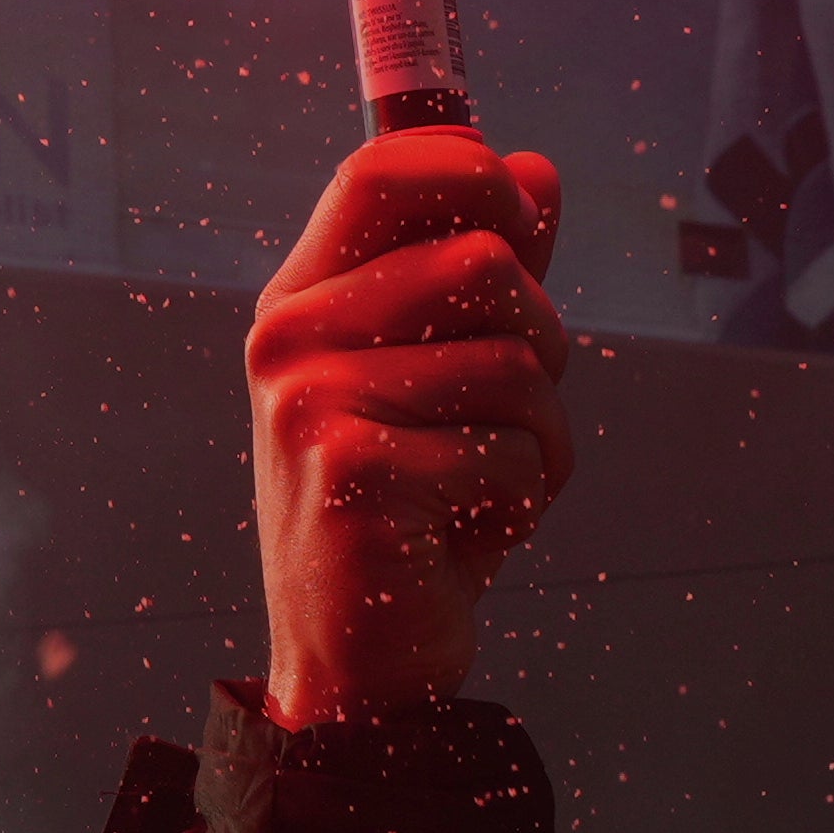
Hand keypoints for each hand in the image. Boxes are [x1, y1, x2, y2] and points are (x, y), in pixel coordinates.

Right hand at [251, 128, 571, 728]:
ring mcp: (312, 403)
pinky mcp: (355, 473)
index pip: (379, 170)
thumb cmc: (412, 510)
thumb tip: (536, 172)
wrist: (359, 662)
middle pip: (481, 261)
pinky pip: (510, 450)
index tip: (522, 217)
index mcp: (303, 298)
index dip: (471, 170)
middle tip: (520, 411)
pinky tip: (470, 534)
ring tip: (494, 487)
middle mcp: (289, 337)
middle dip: (543, 340)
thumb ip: (484, 275)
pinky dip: (523, 499)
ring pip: (515, 363)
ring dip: (543, 438)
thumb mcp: (445, 377)